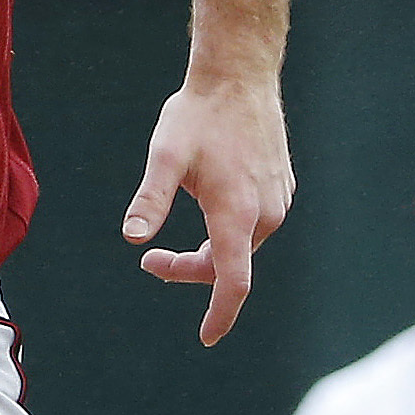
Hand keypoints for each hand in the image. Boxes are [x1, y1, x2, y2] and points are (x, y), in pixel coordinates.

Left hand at [124, 71, 292, 344]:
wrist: (240, 76)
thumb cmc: (198, 114)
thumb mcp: (165, 155)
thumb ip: (150, 199)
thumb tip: (133, 238)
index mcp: (237, 214)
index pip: (233, 283)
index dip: (220, 314)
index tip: (207, 338)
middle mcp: (265, 214)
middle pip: (228, 266)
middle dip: (189, 271)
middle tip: (150, 262)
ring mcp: (277, 201)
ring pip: (240, 247)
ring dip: (208, 252)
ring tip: (171, 240)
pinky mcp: (281, 190)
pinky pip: (253, 226)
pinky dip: (226, 232)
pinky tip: (205, 206)